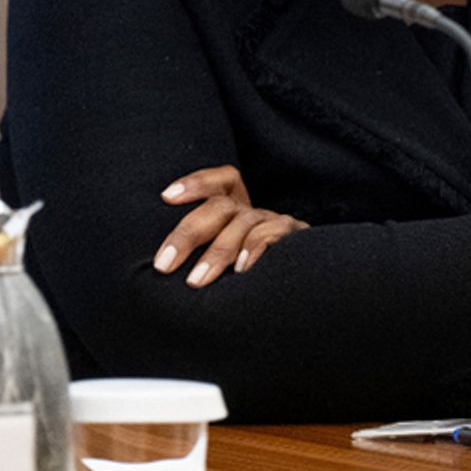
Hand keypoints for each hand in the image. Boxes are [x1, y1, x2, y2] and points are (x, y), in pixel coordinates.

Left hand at [151, 165, 307, 287]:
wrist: (309, 289)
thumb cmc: (251, 277)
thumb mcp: (224, 259)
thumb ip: (199, 253)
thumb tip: (161, 265)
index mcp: (236, 210)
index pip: (221, 181)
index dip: (195, 182)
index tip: (166, 197)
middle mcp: (254, 212)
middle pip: (220, 207)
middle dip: (188, 234)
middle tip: (163, 265)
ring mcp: (276, 223)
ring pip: (243, 224)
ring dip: (217, 252)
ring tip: (195, 280)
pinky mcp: (297, 239)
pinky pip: (275, 234)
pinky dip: (255, 248)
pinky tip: (241, 269)